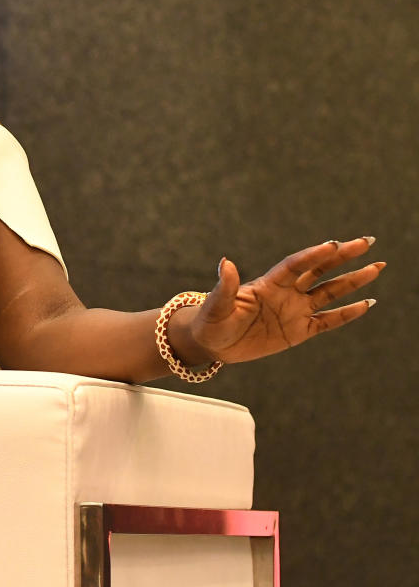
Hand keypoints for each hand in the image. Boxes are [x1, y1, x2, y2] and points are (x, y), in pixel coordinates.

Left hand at [188, 237, 383, 364]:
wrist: (212, 344)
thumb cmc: (210, 322)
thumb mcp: (216, 305)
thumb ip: (225, 286)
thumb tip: (226, 262)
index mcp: (268, 284)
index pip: (296, 265)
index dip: (314, 255)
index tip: (334, 244)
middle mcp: (286, 293)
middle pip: (320, 271)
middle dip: (343, 256)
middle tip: (367, 242)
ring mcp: (295, 310)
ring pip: (330, 292)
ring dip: (352, 281)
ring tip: (376, 267)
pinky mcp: (299, 331)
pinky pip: (328, 321)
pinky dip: (348, 314)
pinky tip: (367, 303)